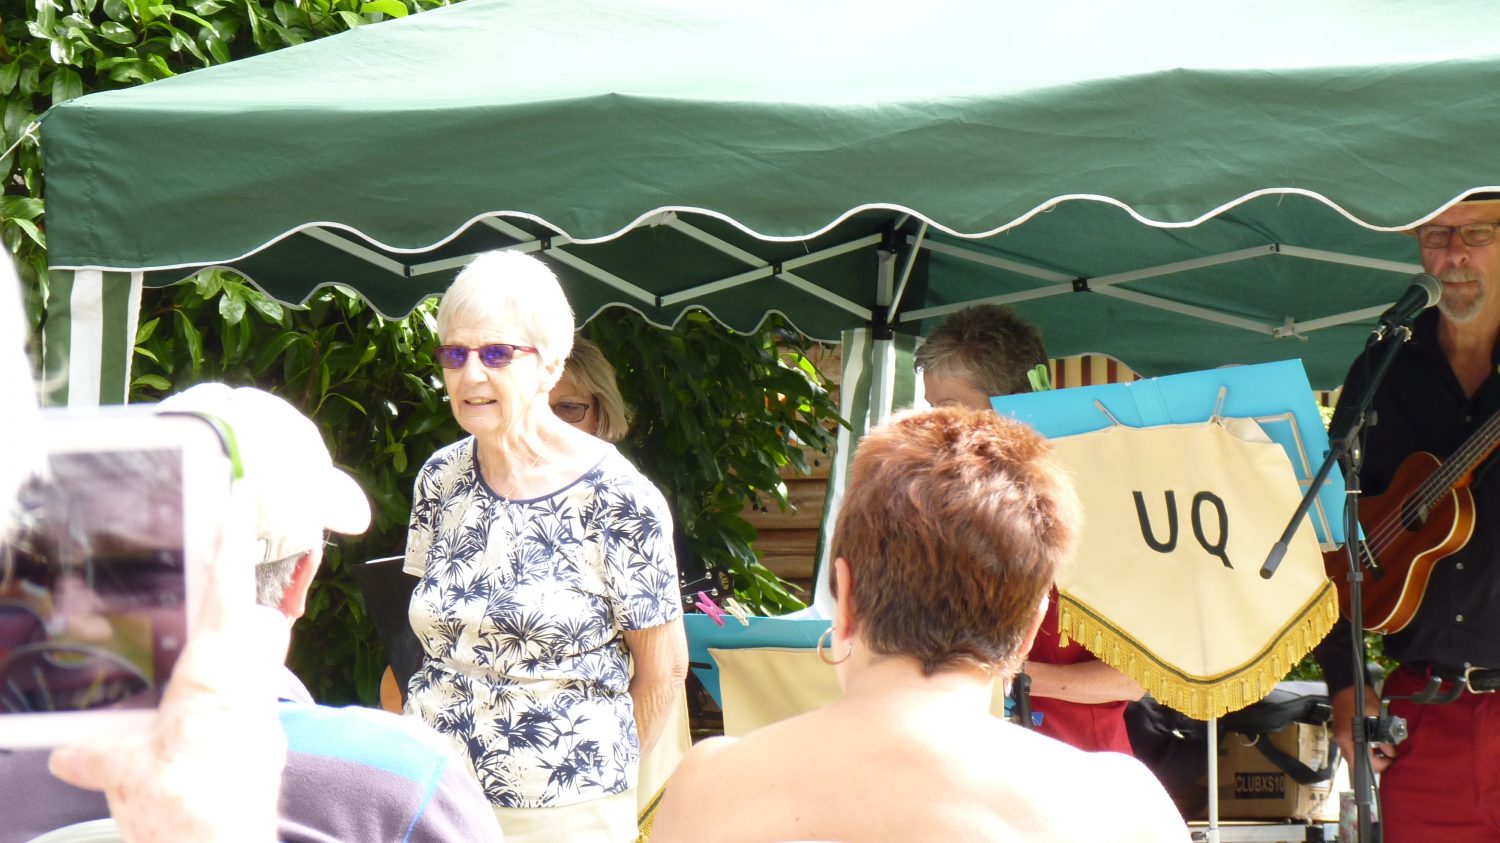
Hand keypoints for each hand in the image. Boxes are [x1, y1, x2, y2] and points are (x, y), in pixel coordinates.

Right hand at [48, 556, 289, 841]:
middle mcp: (250, 687)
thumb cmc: (182, 809)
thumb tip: (67, 753)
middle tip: (216, 586)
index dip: (234, 546)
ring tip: (196, 652)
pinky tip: (197, 715)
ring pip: (260, 662)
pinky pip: (253, 703)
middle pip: (261, 623)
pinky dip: (229, 697)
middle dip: (244, 602)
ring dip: (237, 651)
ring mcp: (264, 717)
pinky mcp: (264, 747)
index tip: (241, 503)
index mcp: (218, 675)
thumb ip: (94, 755)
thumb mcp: (123, 774)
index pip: (230, 593)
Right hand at [1330, 686, 1394, 775]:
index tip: (1392, 760)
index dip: (1380, 765)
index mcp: (1348, 739)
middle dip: (1375, 762)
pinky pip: (1353, 747)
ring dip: (1370, 756)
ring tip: (1385, 749)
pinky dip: (1364, 749)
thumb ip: (1384, 737)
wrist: (1345, 684)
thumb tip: (1392, 752)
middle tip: (1390, 756)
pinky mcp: (1342, 733)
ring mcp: (1340, 737)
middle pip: (1357, 762)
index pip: (1362, 762)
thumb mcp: (1376, 717)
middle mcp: (1342, 741)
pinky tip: (1375, 742)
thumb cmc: (1360, 699)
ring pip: (1355, 755)